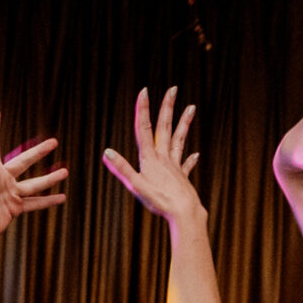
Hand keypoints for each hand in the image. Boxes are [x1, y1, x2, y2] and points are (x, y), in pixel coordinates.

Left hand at [0, 110, 66, 247]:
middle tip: (54, 142)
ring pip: (34, 183)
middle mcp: (2, 179)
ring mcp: (10, 193)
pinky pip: (35, 203)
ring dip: (49, 178)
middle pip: (23, 162)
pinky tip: (61, 197)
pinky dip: (48, 201)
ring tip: (65, 171)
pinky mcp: (15, 207)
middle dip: (38, 152)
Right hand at [102, 84, 199, 225]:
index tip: (144, 91)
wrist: (184, 212)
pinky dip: (190, 159)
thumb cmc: (159, 200)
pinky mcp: (182, 177)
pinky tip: (196, 154)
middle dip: (167, 107)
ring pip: (179, 139)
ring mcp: (175, 166)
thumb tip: (107, 152)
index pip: (144, 128)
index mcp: (150, 158)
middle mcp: (164, 158)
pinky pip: (185, 165)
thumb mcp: (135, 186)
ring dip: (184, 123)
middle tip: (173, 89)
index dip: (143, 109)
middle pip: (164, 127)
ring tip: (191, 108)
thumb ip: (121, 168)